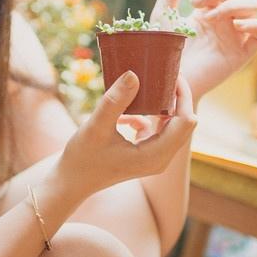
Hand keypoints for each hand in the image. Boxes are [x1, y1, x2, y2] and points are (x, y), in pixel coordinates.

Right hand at [57, 72, 196, 198]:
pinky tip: (123, 116)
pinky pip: (155, 129)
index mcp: (155, 155)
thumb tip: (134, 74)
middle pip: (183, 122)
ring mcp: (153, 157)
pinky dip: (145, 117)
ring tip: (148, 86)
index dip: (183, 96)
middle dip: (176, 98)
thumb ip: (115, 101)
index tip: (172, 75)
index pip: (185, 121)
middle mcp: (160, 158)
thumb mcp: (96, 127)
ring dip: (161, 105)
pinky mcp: (144, 153)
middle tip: (163, 74)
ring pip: (170, 125)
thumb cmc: (82, 159)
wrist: (71, 182)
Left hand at [150, 0, 256, 102]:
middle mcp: (225, 20)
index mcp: (209, 9)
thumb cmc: (162, 52)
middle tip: (197, 4)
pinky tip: (234, 25)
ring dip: (233, 4)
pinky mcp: (241, 54)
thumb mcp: (163, 16)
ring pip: (253, 6)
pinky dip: (254, 24)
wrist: (166, 81)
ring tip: (210, 17)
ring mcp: (235, 36)